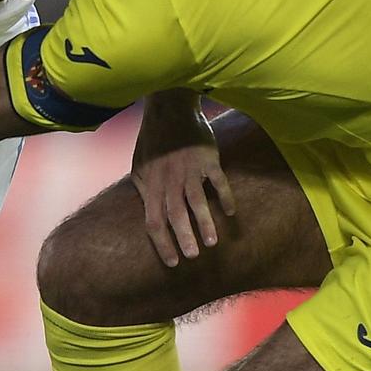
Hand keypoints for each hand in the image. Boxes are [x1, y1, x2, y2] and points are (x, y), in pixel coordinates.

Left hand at [130, 98, 234, 267]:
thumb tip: (148, 213)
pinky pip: (218, 181)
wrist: (169, 108)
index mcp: (150, 185)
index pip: (153, 222)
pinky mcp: (206, 158)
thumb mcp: (139, 165)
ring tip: (212, 243)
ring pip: (196, 201)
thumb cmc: (153, 139)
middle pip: (174, 215)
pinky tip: (231, 212)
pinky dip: (225, 197)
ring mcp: (188, 169)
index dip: (161, 244)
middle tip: (193, 257)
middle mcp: (168, 180)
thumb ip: (143, 189)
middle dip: (183, 238)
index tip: (171, 263)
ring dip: (205, 223)